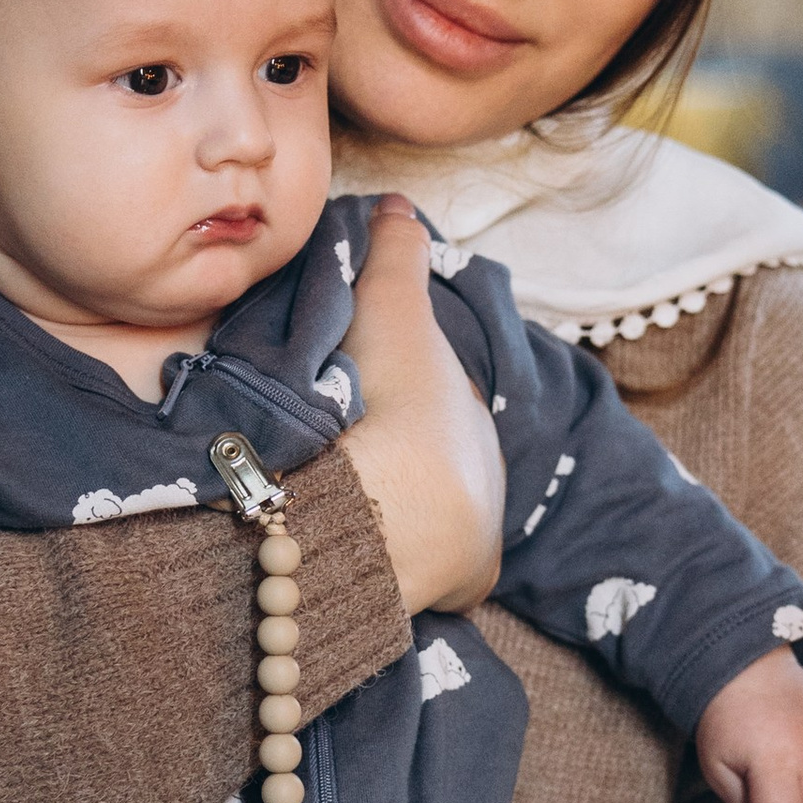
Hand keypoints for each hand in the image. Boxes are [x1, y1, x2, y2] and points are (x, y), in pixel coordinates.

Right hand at [337, 195, 504, 615]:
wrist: (397, 509)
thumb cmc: (400, 404)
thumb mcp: (392, 315)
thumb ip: (395, 258)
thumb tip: (398, 204)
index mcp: (473, 428)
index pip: (432, 411)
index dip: (389, 402)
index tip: (342, 403)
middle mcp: (482, 490)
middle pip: (425, 474)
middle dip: (388, 467)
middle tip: (323, 462)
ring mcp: (466, 552)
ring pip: (416, 531)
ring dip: (379, 521)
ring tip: (319, 515)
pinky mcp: (443, 598)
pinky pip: (407, 583)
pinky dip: (379, 571)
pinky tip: (338, 563)